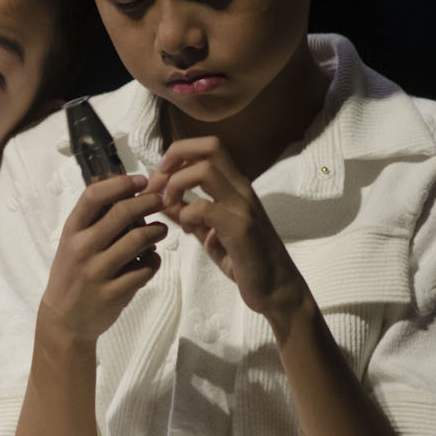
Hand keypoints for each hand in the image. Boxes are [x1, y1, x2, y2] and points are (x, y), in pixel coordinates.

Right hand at [38, 174, 165, 344]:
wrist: (64, 320)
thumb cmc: (72, 274)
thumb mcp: (73, 243)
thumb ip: (94, 221)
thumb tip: (128, 191)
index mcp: (71, 231)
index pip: (94, 196)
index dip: (120, 184)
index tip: (141, 180)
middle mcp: (82, 248)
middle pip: (122, 213)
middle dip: (147, 202)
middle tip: (161, 200)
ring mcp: (97, 272)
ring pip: (138, 240)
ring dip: (156, 231)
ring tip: (160, 230)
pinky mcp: (113, 294)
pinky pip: (144, 269)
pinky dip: (154, 260)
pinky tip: (152, 258)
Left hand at [145, 136, 308, 326]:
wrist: (277, 289)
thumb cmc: (245, 261)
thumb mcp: (210, 233)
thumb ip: (188, 215)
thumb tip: (162, 201)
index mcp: (235, 186)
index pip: (209, 147)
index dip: (178, 153)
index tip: (160, 178)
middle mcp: (241, 189)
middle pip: (209, 147)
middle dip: (174, 158)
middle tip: (158, 186)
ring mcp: (243, 206)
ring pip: (205, 170)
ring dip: (177, 184)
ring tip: (169, 207)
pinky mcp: (241, 228)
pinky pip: (205, 207)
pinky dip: (187, 216)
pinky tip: (188, 232)